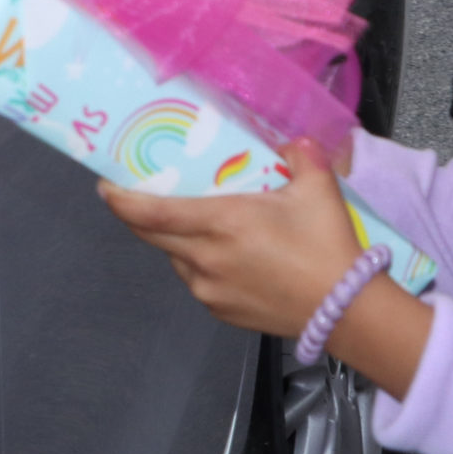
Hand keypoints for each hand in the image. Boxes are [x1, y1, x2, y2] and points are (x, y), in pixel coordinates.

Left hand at [97, 138, 365, 341]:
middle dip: (137, 214)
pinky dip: (198, 263)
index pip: (151, 212)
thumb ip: (302, 156)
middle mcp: (205, 258)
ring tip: (196, 224)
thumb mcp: (319, 189)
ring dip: (175, 240)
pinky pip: (195, 280)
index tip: (105, 185)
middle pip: (150, 235)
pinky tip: (223, 255)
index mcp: (221, 223)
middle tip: (137, 195)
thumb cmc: (328, 247)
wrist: (347, 312)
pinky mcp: (220, 311)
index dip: (120, 200)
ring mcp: (209, 289)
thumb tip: (293, 142)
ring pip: (175, 257)